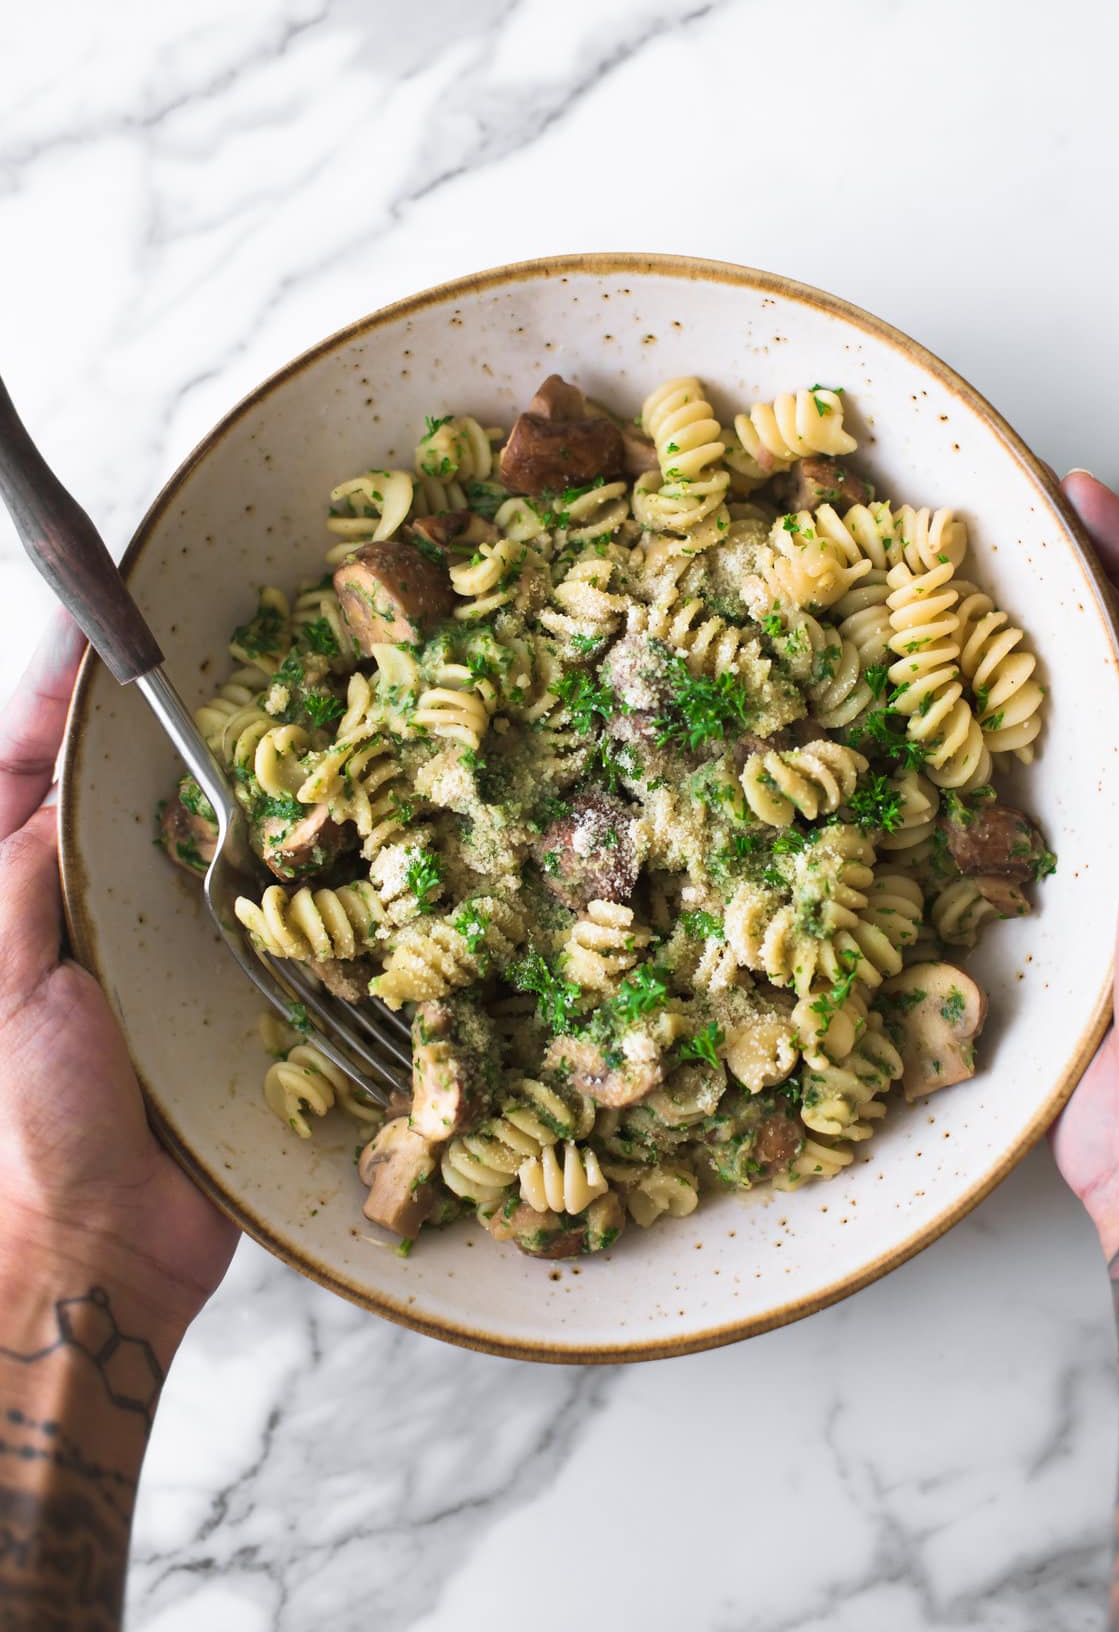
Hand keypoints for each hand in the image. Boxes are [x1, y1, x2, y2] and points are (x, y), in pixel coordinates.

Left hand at [0, 612, 236, 1331]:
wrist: (95, 1248)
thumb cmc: (24, 1116)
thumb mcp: (2, 974)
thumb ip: (24, 871)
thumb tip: (64, 785)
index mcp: (14, 896)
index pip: (24, 767)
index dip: (56, 694)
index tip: (92, 624)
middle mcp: (86, 912)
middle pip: (118, 792)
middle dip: (154, 725)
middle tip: (202, 650)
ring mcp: (159, 953)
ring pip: (200, 844)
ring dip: (236, 791)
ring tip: (281, 716)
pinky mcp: (226, 997)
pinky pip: (265, 919)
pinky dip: (298, 878)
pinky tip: (333, 835)